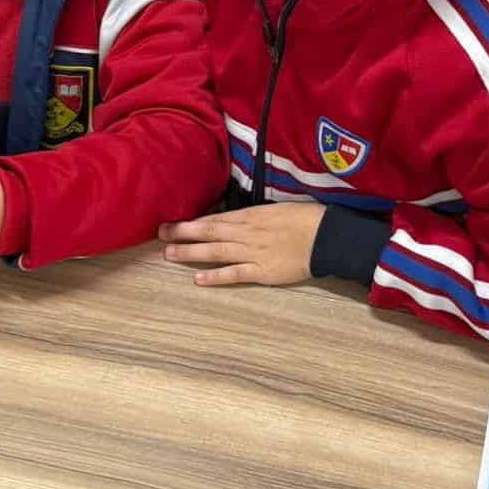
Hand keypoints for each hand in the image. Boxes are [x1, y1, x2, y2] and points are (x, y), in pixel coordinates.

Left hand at [159, 203, 322, 287]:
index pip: (215, 219)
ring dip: (192, 253)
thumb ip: (254, 216)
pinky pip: (235, 274)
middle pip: (209, 233)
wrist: (327, 237)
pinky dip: (216, 276)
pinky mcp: (262, 272)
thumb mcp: (276, 210)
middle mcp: (247, 233)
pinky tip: (198, 279)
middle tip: (161, 234)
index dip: (192, 222)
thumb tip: (236, 219)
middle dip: (183, 234)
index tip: (172, 223)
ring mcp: (253, 253)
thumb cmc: (306, 219)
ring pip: (216, 252)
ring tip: (170, 255)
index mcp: (251, 216)